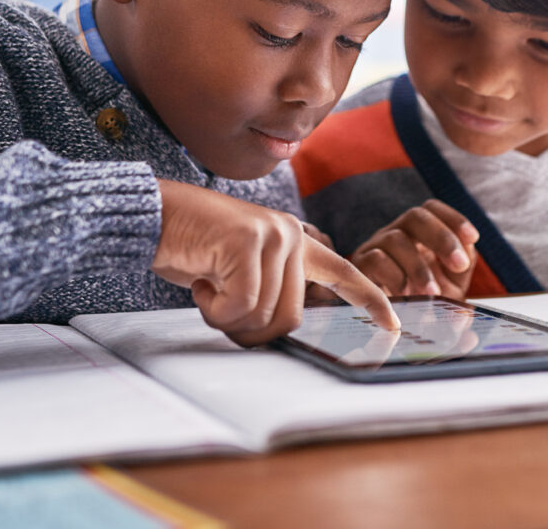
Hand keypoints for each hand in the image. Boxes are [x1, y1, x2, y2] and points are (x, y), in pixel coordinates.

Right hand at [152, 179, 398, 345]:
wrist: (154, 216)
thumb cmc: (192, 248)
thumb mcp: (239, 271)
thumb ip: (268, 290)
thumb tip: (279, 330)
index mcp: (295, 242)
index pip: (342, 272)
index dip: (369, 301)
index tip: (393, 325)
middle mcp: (291, 235)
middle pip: (290, 320)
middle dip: (251, 330)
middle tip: (219, 307)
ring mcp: (273, 235)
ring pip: (264, 316)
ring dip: (227, 318)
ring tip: (206, 286)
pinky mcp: (248, 241)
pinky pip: (241, 306)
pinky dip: (214, 309)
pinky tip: (199, 282)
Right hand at [350, 200, 478, 299]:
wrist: (390, 329)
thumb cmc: (422, 303)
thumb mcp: (448, 285)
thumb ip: (461, 267)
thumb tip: (468, 249)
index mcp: (418, 234)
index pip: (432, 209)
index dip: (453, 218)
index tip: (473, 238)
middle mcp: (396, 234)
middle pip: (416, 216)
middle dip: (442, 237)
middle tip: (459, 264)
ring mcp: (375, 247)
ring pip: (395, 238)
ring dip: (419, 267)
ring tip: (432, 293)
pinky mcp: (360, 267)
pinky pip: (375, 260)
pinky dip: (396, 277)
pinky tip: (407, 296)